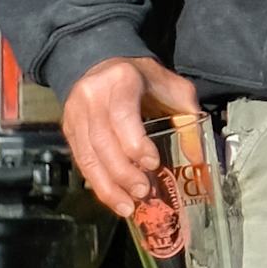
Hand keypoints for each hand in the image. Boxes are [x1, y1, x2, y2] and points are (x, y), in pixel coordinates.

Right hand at [59, 53, 203, 217]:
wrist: (100, 60)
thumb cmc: (142, 78)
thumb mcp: (171, 86)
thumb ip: (187, 115)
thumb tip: (197, 156)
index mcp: (119, 82)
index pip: (122, 117)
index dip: (135, 144)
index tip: (153, 164)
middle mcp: (91, 98)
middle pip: (102, 142)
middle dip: (123, 173)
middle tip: (144, 193)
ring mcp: (75, 114)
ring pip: (88, 156)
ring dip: (108, 186)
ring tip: (128, 207)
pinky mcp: (69, 129)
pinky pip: (81, 160)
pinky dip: (97, 183)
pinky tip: (113, 198)